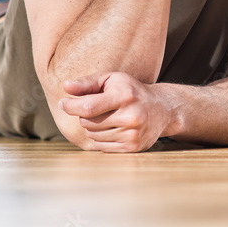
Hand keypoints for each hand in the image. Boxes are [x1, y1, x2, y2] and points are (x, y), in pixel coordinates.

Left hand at [59, 72, 174, 152]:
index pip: (88, 107)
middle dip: (86, 115)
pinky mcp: (132, 147)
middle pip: (88, 122)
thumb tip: (65, 87)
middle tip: (99, 108)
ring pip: (92, 135)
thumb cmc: (132, 91)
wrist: (163, 109)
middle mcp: (130, 116)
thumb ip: (87, 83)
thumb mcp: (113, 79)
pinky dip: (101, 138)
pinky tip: (112, 128)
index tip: (64, 103)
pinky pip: (101, 146)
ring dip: (93, 127)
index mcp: (125, 96)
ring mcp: (132, 133)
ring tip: (108, 118)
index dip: (71, 106)